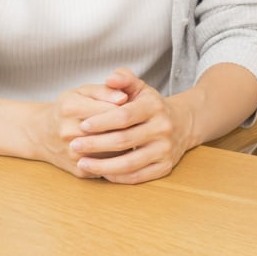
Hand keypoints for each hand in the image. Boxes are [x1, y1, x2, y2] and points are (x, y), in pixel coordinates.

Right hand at [27, 83, 132, 177]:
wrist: (41, 134)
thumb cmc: (68, 108)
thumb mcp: (82, 91)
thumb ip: (104, 90)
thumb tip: (124, 98)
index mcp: (71, 107)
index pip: (111, 109)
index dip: (129, 109)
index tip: (136, 108)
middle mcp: (69, 132)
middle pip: (112, 132)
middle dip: (130, 128)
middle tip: (140, 124)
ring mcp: (73, 154)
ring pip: (113, 151)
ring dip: (128, 145)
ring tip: (134, 136)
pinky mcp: (79, 170)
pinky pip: (108, 167)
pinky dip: (119, 159)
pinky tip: (122, 151)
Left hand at [67, 68, 193, 184]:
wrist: (182, 124)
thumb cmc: (150, 106)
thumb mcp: (140, 88)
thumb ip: (123, 79)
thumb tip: (110, 79)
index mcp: (154, 106)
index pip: (124, 115)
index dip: (102, 121)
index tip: (82, 125)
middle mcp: (163, 128)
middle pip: (124, 140)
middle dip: (96, 144)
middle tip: (74, 145)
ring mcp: (165, 149)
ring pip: (130, 163)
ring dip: (103, 165)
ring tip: (82, 162)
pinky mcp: (165, 167)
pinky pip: (138, 177)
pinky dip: (118, 177)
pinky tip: (102, 173)